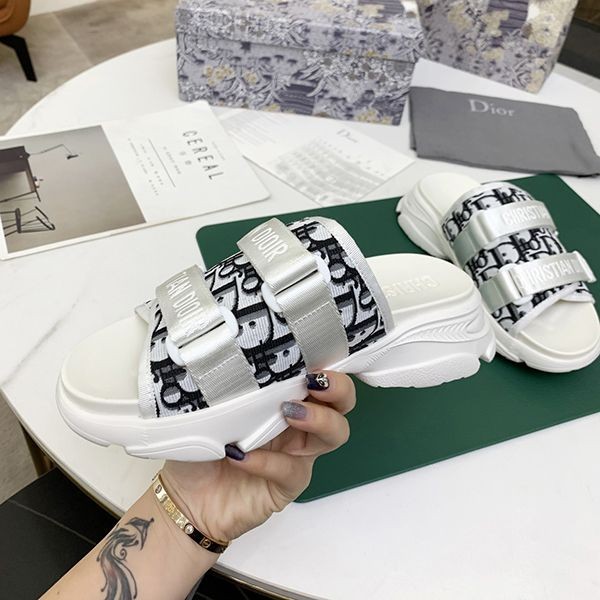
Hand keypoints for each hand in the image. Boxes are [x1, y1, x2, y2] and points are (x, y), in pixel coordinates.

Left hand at [161, 371, 354, 541]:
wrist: (185, 498)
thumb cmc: (200, 446)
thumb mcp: (211, 409)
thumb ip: (228, 387)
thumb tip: (228, 357)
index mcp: (284, 400)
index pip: (319, 377)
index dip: (326, 364)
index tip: (312, 352)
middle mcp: (298, 426)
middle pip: (340, 404)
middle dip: (338, 388)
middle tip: (314, 381)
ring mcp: (296, 456)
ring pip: (333, 435)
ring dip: (317, 419)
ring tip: (289, 411)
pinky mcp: (287, 486)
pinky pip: (290, 470)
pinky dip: (268, 460)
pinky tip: (240, 454)